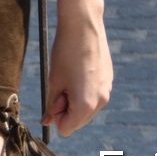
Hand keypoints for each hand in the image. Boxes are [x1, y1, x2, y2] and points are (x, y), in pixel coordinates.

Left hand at [42, 15, 111, 135]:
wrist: (83, 26)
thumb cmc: (65, 53)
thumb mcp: (53, 81)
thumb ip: (52, 105)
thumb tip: (47, 122)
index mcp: (85, 105)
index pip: (65, 128)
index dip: (55, 115)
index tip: (54, 95)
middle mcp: (100, 102)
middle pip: (77, 121)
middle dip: (66, 109)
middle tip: (61, 84)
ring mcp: (107, 91)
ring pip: (86, 109)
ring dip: (75, 99)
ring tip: (71, 76)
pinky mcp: (109, 80)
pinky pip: (94, 95)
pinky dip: (84, 89)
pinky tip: (80, 69)